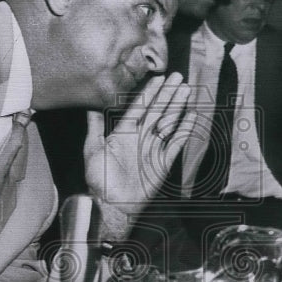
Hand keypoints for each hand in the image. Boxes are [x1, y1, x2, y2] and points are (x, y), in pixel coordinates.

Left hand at [83, 73, 196, 239]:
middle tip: (177, 77)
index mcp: (125, 132)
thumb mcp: (93, 148)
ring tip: (186, 91)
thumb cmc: (99, 179)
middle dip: (167, 94)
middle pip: (157, 111)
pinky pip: (176, 144)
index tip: (158, 79)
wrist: (112, 204)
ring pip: (168, 123)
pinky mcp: (163, 163)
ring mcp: (153, 149)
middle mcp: (141, 138)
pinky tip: (191, 117)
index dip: (150, 93)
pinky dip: (184, 131)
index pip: (140, 107)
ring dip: (177, 107)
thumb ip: (94, 126)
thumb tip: (90, 106)